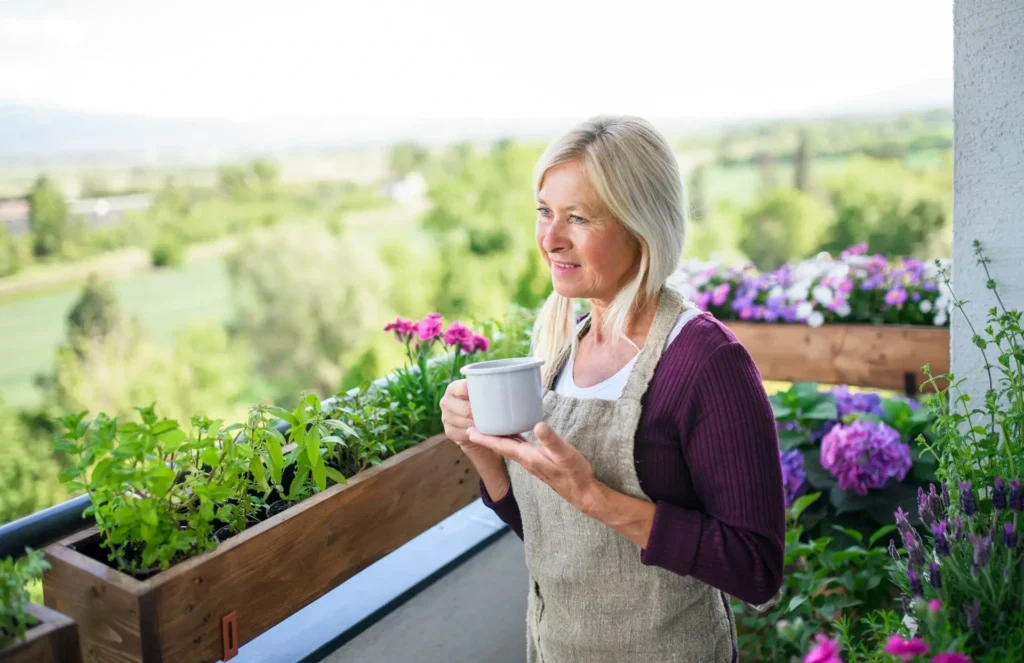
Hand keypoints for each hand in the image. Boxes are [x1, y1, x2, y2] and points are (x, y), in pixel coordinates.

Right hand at [439, 380, 497, 459]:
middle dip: (482, 414)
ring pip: (467, 423)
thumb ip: (491, 390)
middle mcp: (446, 401)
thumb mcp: (485, 395)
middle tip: (498, 416)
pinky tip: (485, 433)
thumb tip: (516, 387)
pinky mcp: (449, 432)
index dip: (477, 392)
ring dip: (481, 426)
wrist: (476, 426)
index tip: (492, 395)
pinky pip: (466, 434)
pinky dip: (477, 435)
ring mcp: (446, 418)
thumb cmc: (485, 405)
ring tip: (494, 425)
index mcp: (453, 388)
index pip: (463, 388)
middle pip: (466, 409)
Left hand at [468, 422, 596, 512]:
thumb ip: (551, 440)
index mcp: (528, 456)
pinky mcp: (539, 461)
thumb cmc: (574, 474)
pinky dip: (512, 439)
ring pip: (509, 447)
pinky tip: (515, 433)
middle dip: (486, 437)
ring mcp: (532, 461)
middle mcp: (526, 460)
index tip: (470, 431)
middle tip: (472, 426)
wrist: (582, 492)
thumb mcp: (565, 454)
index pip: (501, 445)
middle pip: (501, 446)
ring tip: (489, 427)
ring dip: (498, 438)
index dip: (485, 438)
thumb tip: (538, 425)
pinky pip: (519, 447)